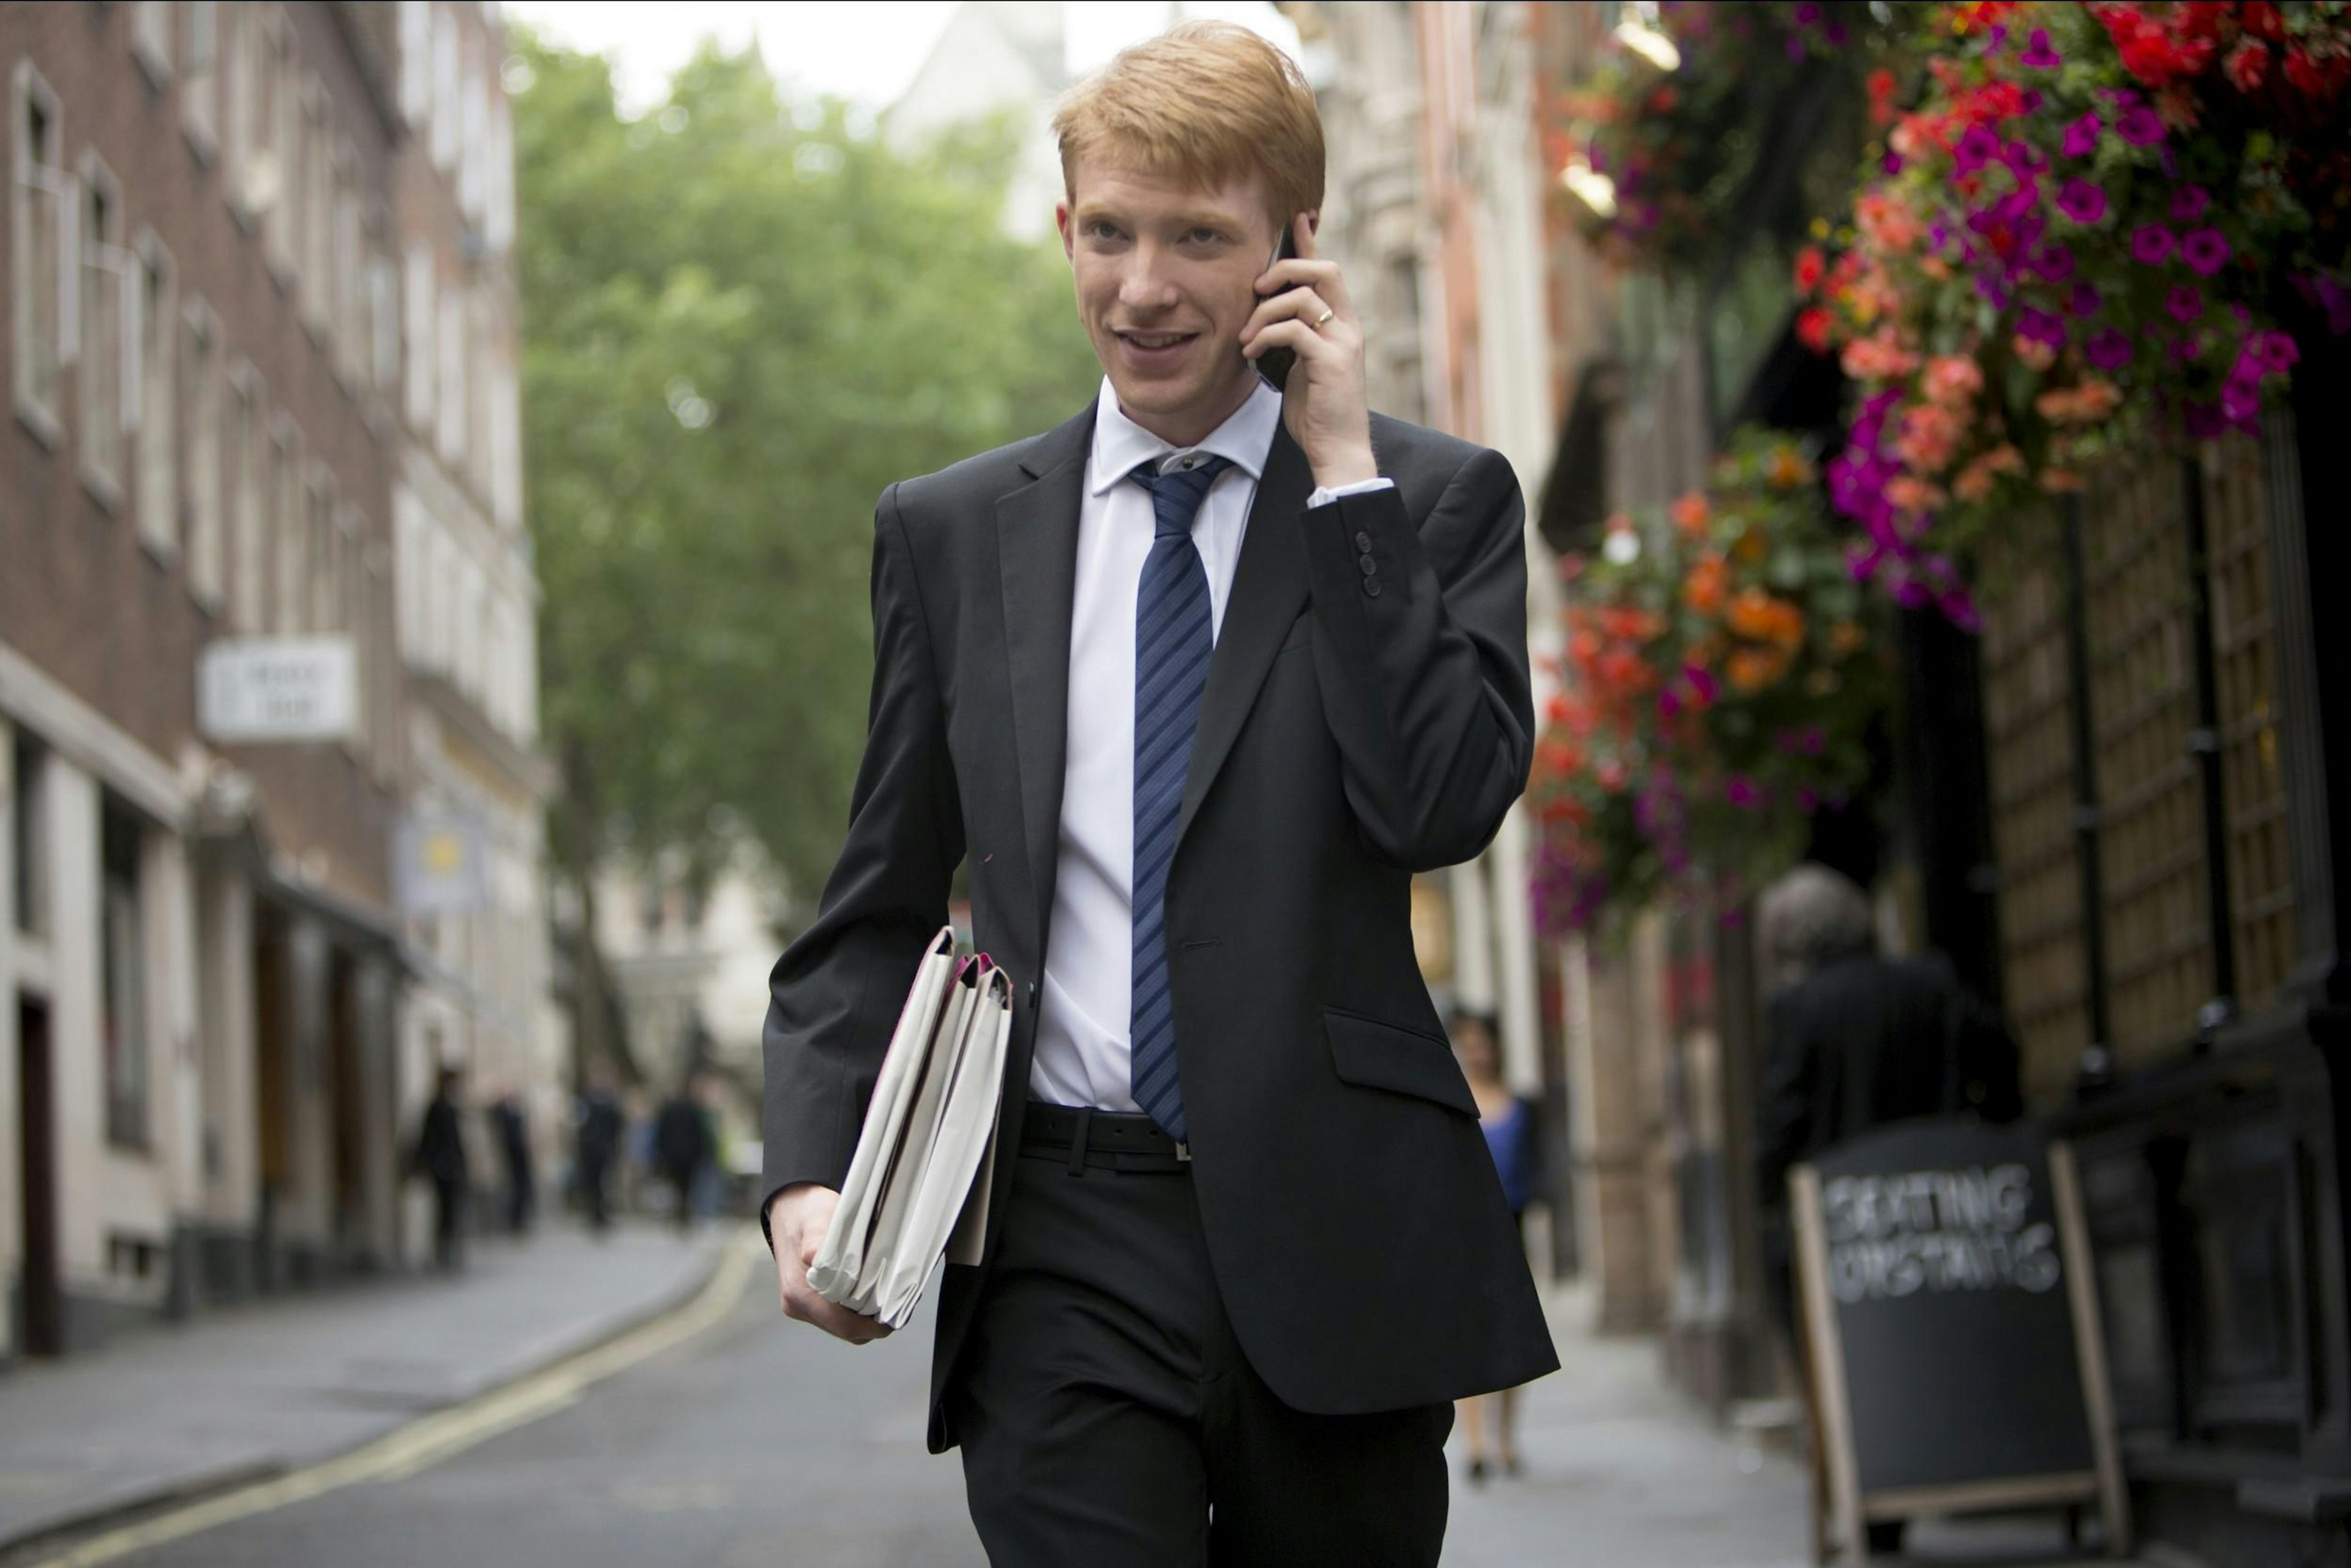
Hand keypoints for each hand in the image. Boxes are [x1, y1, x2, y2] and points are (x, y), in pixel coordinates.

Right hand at [767, 1183, 892, 1344]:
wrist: (790, 1209)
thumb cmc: (808, 1211)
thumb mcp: (816, 1217)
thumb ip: (817, 1239)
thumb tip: (814, 1257)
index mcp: (799, 1292)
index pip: (842, 1325)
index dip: (872, 1326)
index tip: (896, 1315)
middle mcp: (797, 1305)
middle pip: (844, 1330)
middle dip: (873, 1323)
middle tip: (898, 1305)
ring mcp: (801, 1306)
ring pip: (841, 1327)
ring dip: (865, 1318)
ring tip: (887, 1298)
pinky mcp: (808, 1302)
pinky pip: (836, 1316)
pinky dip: (855, 1310)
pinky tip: (870, 1293)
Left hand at [1240, 213, 1377, 491]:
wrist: (1338, 450)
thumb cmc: (1318, 412)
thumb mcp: (1301, 366)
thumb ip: (1293, 339)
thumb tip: (1267, 319)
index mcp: (1343, 325)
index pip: (1328, 272)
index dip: (1310, 243)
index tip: (1296, 219)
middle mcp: (1349, 328)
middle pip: (1324, 271)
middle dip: (1286, 269)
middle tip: (1257, 287)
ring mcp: (1344, 344)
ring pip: (1304, 298)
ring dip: (1266, 312)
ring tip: (1246, 336)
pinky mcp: (1332, 363)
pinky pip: (1294, 330)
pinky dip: (1266, 336)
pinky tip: (1251, 353)